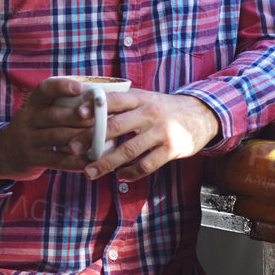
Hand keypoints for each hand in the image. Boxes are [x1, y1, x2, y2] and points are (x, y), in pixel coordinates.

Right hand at [0, 78, 98, 180]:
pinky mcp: (31, 159)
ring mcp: (27, 140)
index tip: (80, 88)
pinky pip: (56, 160)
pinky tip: (89, 161)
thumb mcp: (36, 113)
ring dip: (81, 137)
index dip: (61, 87)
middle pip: (54, 115)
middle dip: (79, 116)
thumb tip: (92, 98)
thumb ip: (57, 105)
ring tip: (100, 138)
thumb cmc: (32, 129)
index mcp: (31, 104)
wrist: (4, 154)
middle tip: (99, 118)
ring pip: (57, 137)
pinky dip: (75, 161)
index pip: (44, 90)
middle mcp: (27, 119)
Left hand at [84, 91, 220, 182]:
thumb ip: (123, 103)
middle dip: (91, 138)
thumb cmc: (164, 108)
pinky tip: (120, 176)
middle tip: (72, 148)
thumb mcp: (146, 98)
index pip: (114, 100)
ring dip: (106, 163)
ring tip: (89, 172)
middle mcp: (150, 113)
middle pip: (116, 126)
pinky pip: (147, 165)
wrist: (202, 114)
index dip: (95, 107)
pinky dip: (131, 173)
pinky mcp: (172, 149)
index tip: (76, 115)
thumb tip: (87, 110)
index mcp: (141, 98)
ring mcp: (162, 132)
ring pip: (128, 150)